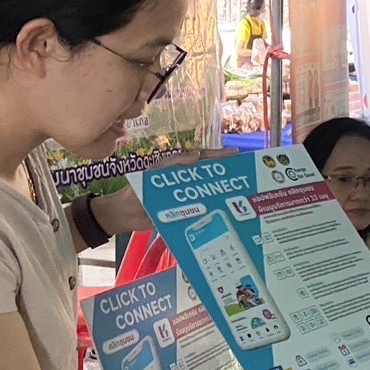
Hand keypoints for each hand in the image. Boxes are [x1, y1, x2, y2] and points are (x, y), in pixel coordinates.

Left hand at [94, 148, 238, 233]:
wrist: (124, 214)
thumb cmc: (137, 190)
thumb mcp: (153, 173)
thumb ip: (172, 164)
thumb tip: (196, 155)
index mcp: (180, 169)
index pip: (203, 159)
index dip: (219, 156)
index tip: (236, 154)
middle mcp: (186, 182)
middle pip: (210, 176)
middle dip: (227, 174)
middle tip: (245, 175)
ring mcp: (187, 199)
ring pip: (209, 194)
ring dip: (223, 194)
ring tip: (242, 195)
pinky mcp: (185, 214)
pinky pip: (201, 212)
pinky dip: (213, 212)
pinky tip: (226, 215)